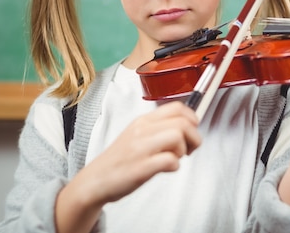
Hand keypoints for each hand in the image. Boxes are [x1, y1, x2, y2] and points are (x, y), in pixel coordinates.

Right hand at [62, 101, 200, 207]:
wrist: (95, 181)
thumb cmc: (120, 160)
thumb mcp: (138, 135)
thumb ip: (159, 128)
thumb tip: (187, 127)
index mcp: (143, 121)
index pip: (177, 107)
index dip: (192, 118)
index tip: (193, 130)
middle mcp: (142, 130)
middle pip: (183, 122)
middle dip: (193, 137)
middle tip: (188, 149)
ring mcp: (141, 148)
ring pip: (177, 137)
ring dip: (183, 150)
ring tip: (175, 158)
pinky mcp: (141, 167)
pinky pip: (170, 160)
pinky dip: (174, 166)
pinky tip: (166, 169)